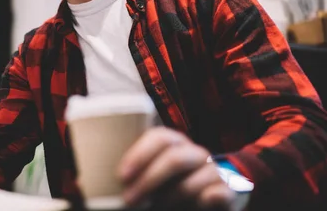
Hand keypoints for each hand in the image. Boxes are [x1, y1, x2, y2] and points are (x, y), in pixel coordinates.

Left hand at [117, 127, 234, 209]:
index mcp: (176, 143)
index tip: (122, 176)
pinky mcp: (229, 192)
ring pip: (190, 183)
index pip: (160, 137)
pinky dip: (202, 203)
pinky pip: (215, 196)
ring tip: (156, 209)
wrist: (215, 194)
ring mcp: (214, 172)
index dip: (139, 154)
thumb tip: (110, 182)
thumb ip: (139, 172)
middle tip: (129, 200)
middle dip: (148, 181)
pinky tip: (194, 207)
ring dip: (169, 200)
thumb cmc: (174, 184)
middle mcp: (196, 153)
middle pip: (174, 158)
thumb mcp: (156, 174)